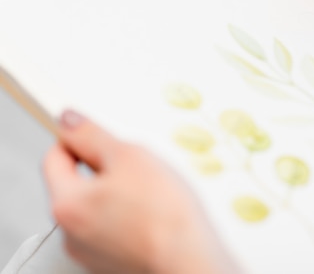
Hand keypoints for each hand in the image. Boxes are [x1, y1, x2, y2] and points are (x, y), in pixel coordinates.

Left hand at [44, 110, 239, 273]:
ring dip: (120, 192)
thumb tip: (70, 122)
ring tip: (153, 190)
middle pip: (78, 183)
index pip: (55, 157)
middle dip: (106, 168)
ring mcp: (92, 251)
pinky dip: (131, 214)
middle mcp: (70, 232)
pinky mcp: (113, 261)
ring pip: (99, 205)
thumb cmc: (165, 214)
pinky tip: (155, 211)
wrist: (191, 259)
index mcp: (66, 204)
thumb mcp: (129, 155)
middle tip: (138, 164)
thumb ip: (92, 135)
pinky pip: (114, 226)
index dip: (78, 139)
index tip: (100, 135)